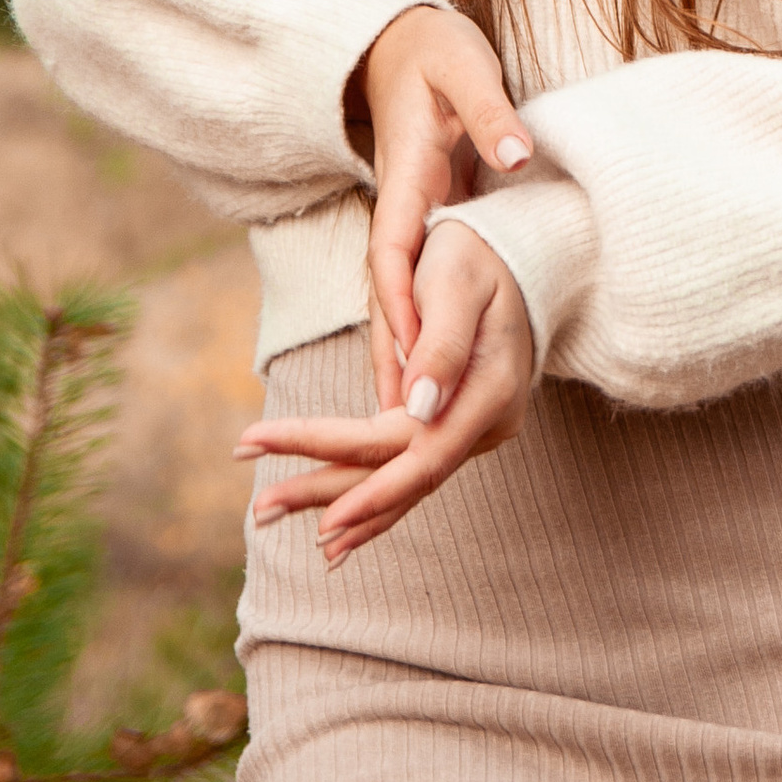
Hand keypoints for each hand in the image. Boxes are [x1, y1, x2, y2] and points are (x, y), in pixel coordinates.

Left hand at [237, 222, 533, 565]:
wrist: (522, 254)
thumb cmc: (479, 256)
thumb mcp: (458, 283)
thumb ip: (442, 344)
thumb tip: (417, 407)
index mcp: (489, 392)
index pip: (416, 452)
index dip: (367, 486)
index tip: (317, 518)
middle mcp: (486, 424)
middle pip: (402, 476)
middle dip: (327, 494)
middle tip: (260, 510)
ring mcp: (475, 430)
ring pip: (402, 481)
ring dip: (337, 501)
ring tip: (270, 514)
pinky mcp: (457, 427)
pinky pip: (409, 468)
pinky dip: (370, 497)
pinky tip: (335, 526)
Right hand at [351, 4, 532, 412]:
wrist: (403, 40)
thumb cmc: (436, 52)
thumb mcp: (465, 69)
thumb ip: (491, 113)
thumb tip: (515, 157)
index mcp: (406, 175)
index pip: (393, 251)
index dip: (401, 306)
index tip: (412, 357)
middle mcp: (398, 205)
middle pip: (386, 293)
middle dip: (391, 357)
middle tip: (399, 424)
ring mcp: (405, 218)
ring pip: (395, 299)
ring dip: (397, 358)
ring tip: (403, 428)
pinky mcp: (417, 222)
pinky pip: (411, 289)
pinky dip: (411, 335)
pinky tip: (424, 377)